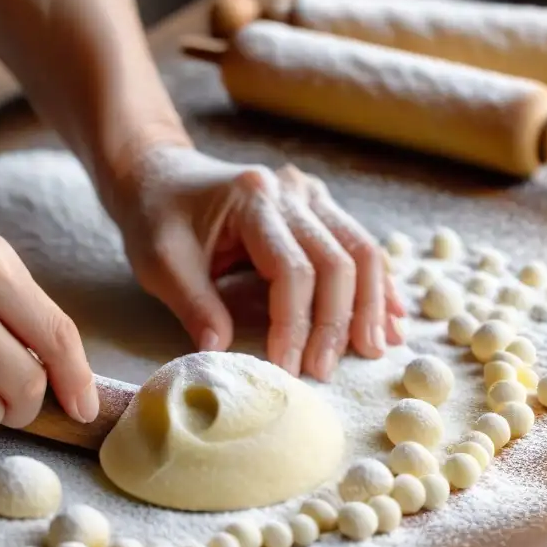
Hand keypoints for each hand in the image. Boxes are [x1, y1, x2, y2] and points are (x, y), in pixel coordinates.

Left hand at [103, 146, 405, 380]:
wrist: (160, 176)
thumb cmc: (156, 217)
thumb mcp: (160, 261)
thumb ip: (192, 303)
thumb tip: (222, 351)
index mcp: (253, 198)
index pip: (292, 269)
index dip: (295, 324)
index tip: (287, 369)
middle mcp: (291, 191)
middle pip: (338, 260)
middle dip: (337, 322)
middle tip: (327, 370)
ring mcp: (310, 195)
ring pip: (362, 249)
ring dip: (371, 304)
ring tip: (375, 350)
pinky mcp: (318, 208)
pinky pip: (358, 245)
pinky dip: (377, 284)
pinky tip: (390, 318)